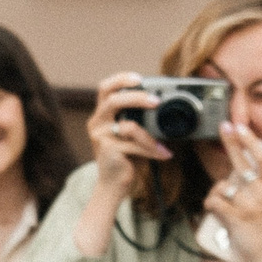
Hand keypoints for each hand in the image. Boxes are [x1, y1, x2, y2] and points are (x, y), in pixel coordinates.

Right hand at [87, 71, 172, 199]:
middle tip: (156, 101)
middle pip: (113, 101)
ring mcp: (100, 137)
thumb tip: (161, 101)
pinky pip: (135, 146)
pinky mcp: (108, 151)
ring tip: (164, 142)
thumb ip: (137, 116)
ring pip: (128, 126)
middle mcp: (96, 122)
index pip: (105, 88)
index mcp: (102, 114)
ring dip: (150, 134)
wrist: (113, 183)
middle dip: (137, 97)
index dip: (121, 79)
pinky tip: (164, 154)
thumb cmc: (125, 155)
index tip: (139, 78)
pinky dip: (152, 150)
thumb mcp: (130, 131)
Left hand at [202, 121, 261, 261]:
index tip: (241, 127)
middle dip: (232, 142)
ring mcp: (250, 204)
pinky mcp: (236, 217)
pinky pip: (214, 202)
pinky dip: (210, 204)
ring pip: (222, 186)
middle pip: (243, 162)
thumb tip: (257, 177)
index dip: (251, 141)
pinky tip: (214, 211)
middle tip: (224, 127)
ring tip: (223, 205)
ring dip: (217, 192)